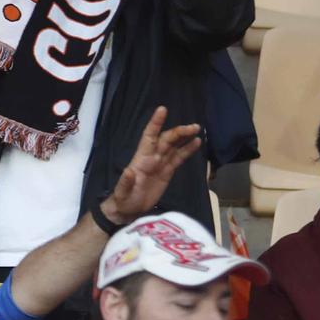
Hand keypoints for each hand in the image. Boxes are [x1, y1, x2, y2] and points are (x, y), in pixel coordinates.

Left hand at [98, 106, 201, 224]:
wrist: (128, 209)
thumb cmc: (123, 199)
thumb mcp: (123, 192)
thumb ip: (126, 182)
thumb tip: (128, 171)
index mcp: (141, 159)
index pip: (149, 136)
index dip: (155, 123)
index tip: (162, 109)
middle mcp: (152, 157)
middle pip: (166, 140)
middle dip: (178, 132)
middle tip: (193, 126)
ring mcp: (160, 164)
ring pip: (174, 146)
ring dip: (184, 137)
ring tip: (197, 129)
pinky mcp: (167, 172)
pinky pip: (179, 158)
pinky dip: (188, 150)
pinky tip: (197, 143)